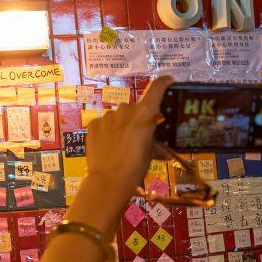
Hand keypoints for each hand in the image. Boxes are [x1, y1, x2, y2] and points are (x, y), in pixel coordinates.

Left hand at [84, 76, 172, 199]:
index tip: (168, 81)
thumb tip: (161, 145)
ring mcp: (108, 116)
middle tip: (137, 137)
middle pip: (135, 108)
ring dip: (121, 126)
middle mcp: (126, 109)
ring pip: (118, 117)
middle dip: (138, 119)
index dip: (164, 82)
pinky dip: (107, 132)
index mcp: (145, 114)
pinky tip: (107, 146)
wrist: (109, 180)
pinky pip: (104, 124)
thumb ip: (154, 140)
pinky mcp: (94, 123)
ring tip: (120, 146)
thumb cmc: (136, 167)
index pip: (156, 88)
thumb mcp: (151, 153)